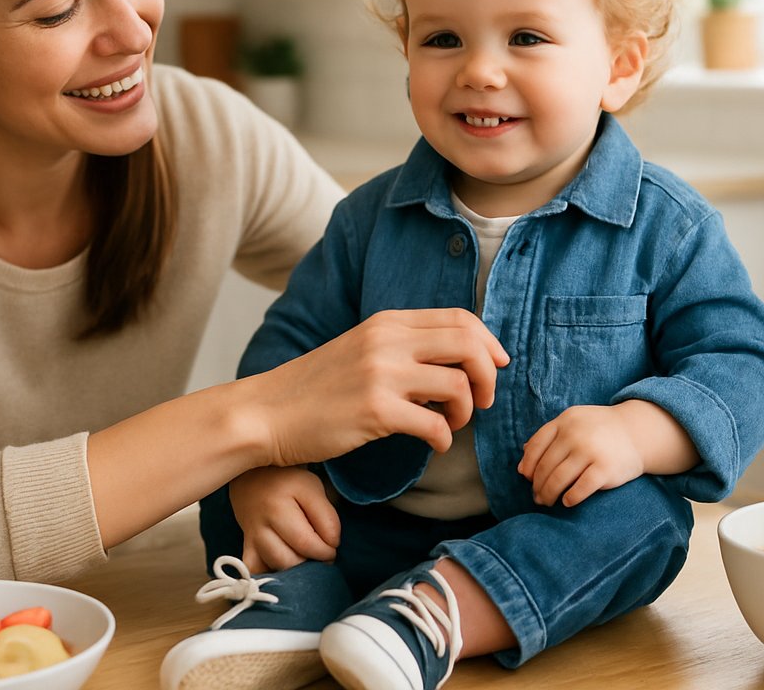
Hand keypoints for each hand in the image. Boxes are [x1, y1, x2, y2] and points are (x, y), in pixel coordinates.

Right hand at [229, 466, 339, 572]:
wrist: (253, 480)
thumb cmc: (289, 484)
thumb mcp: (313, 489)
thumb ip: (326, 517)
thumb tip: (331, 545)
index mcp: (282, 503)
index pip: (310, 539)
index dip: (329, 547)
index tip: (333, 543)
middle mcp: (263, 522)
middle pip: (292, 558)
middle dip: (314, 561)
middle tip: (323, 554)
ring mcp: (252, 537)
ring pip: (276, 566)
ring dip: (297, 569)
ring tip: (307, 558)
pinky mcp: (246, 548)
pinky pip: (255, 571)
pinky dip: (271, 575)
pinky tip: (284, 569)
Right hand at [251, 309, 508, 468]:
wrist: (267, 412)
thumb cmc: (316, 388)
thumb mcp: (361, 349)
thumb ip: (404, 347)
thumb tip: (457, 361)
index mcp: (387, 322)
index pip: (459, 318)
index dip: (488, 342)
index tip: (496, 365)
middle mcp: (387, 341)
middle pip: (468, 344)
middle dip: (488, 374)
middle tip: (483, 400)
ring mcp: (381, 375)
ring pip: (458, 384)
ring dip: (465, 410)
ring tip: (451, 424)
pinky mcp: (375, 411)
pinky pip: (435, 425)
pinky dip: (443, 439)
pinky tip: (433, 445)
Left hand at [518, 401, 693, 506]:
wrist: (637, 432)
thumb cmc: (600, 430)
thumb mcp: (574, 422)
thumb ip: (549, 438)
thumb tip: (522, 466)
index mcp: (565, 420)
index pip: (536, 445)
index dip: (528, 464)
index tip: (526, 478)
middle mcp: (575, 434)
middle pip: (545, 466)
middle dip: (537, 485)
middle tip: (536, 496)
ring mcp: (590, 451)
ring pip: (558, 479)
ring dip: (548, 494)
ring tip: (546, 502)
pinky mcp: (605, 469)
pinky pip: (580, 489)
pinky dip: (570, 498)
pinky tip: (567, 501)